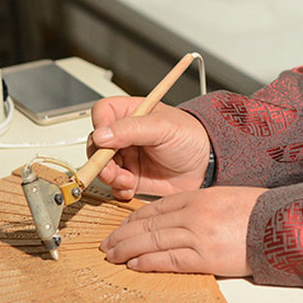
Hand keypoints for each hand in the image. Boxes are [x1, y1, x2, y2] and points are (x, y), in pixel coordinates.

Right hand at [89, 96, 211, 199]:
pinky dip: (118, 189)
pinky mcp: (130, 177)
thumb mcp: (163, 127)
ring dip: (110, 176)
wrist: (206, 166)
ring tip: (127, 179)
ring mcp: (126, 157)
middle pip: (96, 143)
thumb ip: (131, 129)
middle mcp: (125, 135)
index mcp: (132, 113)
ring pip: (101, 167)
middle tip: (112, 169)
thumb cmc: (191, 138)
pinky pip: (113, 185)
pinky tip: (131, 187)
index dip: (100, 126)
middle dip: (101, 159)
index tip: (105, 140)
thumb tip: (102, 134)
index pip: (102, 113)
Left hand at [100, 186, 266, 276]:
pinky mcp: (205, 256)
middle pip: (149, 224)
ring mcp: (198, 235)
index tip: (122, 226)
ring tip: (113, 255)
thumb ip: (199, 205)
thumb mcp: (225, 197)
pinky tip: (134, 264)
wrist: (280, 225)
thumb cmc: (258, 212)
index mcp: (199, 196)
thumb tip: (176, 219)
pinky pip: (169, 259)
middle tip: (107, 243)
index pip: (157, 207)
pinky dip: (148, 261)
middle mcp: (195, 213)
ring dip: (128, 249)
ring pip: (153, 241)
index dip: (135, 218)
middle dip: (124, 234)